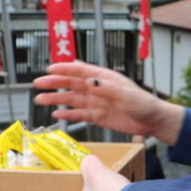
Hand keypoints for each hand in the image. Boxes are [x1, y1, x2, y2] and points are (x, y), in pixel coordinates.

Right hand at [33, 62, 184, 144]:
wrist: (152, 121)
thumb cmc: (144, 103)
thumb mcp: (126, 94)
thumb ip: (107, 88)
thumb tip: (89, 81)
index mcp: (105, 78)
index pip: (81, 70)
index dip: (65, 68)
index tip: (50, 68)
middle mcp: (98, 88)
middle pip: (72, 84)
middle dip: (55, 83)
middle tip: (38, 83)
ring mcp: (97, 102)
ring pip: (72, 100)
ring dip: (56, 99)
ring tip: (40, 99)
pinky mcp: (98, 116)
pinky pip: (79, 114)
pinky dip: (68, 114)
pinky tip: (56, 113)